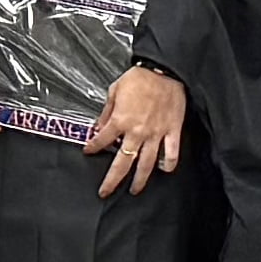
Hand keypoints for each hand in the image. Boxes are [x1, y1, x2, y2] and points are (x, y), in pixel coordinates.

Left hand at [86, 64, 187, 195]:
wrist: (164, 70)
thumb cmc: (140, 78)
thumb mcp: (114, 91)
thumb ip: (106, 112)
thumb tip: (98, 127)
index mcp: (120, 120)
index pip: (102, 140)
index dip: (93, 147)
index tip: (88, 151)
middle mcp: (137, 131)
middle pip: (123, 163)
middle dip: (112, 180)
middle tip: (105, 191)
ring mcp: (156, 134)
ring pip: (147, 164)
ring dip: (139, 180)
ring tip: (134, 190)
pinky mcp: (172, 131)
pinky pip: (171, 153)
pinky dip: (168, 164)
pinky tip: (165, 171)